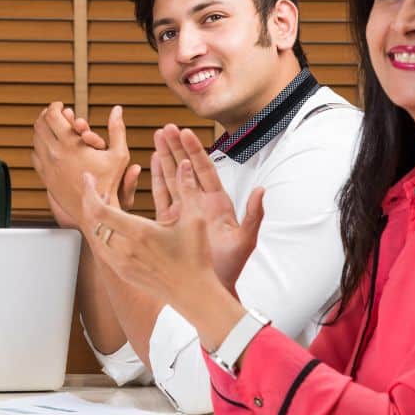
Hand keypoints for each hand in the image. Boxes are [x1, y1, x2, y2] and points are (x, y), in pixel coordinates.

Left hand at [32, 102, 129, 224]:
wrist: (94, 210)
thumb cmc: (108, 183)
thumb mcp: (118, 154)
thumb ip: (117, 129)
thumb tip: (117, 109)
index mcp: (71, 145)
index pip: (51, 116)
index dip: (54, 106)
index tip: (61, 105)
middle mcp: (55, 154)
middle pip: (39, 125)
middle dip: (46, 115)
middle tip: (55, 113)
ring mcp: (48, 166)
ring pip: (35, 140)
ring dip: (42, 130)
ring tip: (52, 127)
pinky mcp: (45, 177)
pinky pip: (35, 155)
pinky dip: (39, 147)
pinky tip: (48, 146)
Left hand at [79, 163, 259, 347]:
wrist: (194, 294)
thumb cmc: (196, 258)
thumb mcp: (195, 220)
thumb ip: (187, 189)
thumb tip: (185, 165)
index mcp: (140, 233)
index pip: (100, 210)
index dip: (89, 192)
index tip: (87, 178)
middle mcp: (125, 250)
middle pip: (92, 222)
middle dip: (89, 202)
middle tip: (94, 188)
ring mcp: (122, 264)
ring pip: (94, 237)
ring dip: (94, 219)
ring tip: (102, 205)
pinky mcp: (123, 273)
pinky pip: (102, 250)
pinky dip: (100, 235)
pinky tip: (110, 227)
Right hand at [153, 125, 264, 291]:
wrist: (212, 286)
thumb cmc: (230, 267)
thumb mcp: (245, 240)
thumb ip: (254, 215)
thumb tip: (262, 190)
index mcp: (217, 203)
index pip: (204, 169)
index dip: (195, 150)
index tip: (185, 131)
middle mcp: (200, 203)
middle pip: (186, 168)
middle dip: (176, 147)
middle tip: (165, 127)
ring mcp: (184, 211)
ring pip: (173, 177)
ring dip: (165, 157)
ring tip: (156, 137)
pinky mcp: (170, 222)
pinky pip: (162, 195)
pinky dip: (157, 178)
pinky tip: (152, 162)